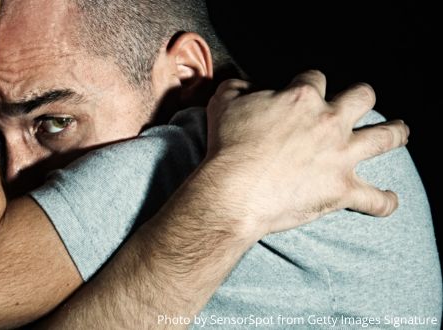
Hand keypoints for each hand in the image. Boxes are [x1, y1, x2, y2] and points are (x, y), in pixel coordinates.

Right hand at [204, 70, 408, 237]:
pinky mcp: (342, 190)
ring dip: (395, 133)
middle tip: (359, 103)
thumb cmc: (226, 147)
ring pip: (384, 138)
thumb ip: (236, 87)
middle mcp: (329, 122)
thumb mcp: (222, 104)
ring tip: (399, 132)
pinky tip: (388, 200)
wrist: (233, 191)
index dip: (309, 85)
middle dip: (362, 98)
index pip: (315, 79)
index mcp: (302, 98)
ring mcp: (340, 156)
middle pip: (361, 98)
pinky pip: (375, 198)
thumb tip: (245, 85)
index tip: (304, 95)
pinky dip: (384, 201)